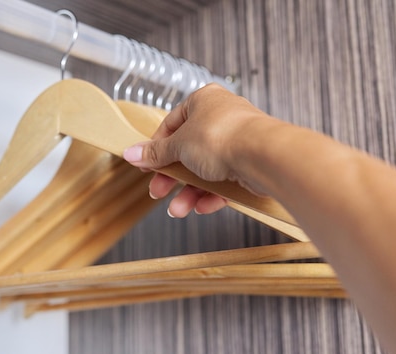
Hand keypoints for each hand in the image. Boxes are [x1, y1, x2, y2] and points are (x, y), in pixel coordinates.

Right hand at [123, 83, 268, 217]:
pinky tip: (202, 207)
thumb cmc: (221, 137)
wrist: (263, 156)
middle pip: (188, 151)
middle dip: (172, 177)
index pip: (171, 124)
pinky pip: (226, 180)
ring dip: (190, 192)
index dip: (156, 148)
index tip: (146, 166)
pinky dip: (212, 194)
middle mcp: (222, 116)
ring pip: (206, 169)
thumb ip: (155, 153)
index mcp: (203, 101)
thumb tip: (131, 153)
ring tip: (178, 210)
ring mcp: (238, 140)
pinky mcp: (250, 162)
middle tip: (158, 192)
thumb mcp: (178, 145)